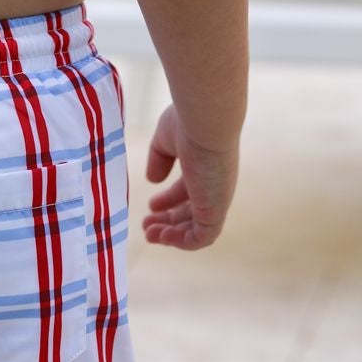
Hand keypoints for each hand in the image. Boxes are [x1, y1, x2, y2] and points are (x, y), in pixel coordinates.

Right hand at [142, 103, 238, 250]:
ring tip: (149, 234)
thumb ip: (159, 158)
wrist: (206, 120)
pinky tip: (163, 236)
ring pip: (197, 228)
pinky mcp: (215, 210)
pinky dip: (182, 241)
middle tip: (146, 226)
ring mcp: (216, 199)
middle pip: (191, 212)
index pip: (188, 191)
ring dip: (172, 235)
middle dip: (168, 221)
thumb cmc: (187, 122)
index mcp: (204, 167)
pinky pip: (202, 237)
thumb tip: (152, 180)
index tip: (151, 206)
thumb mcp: (166, 139)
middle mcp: (213, 186)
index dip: (169, 201)